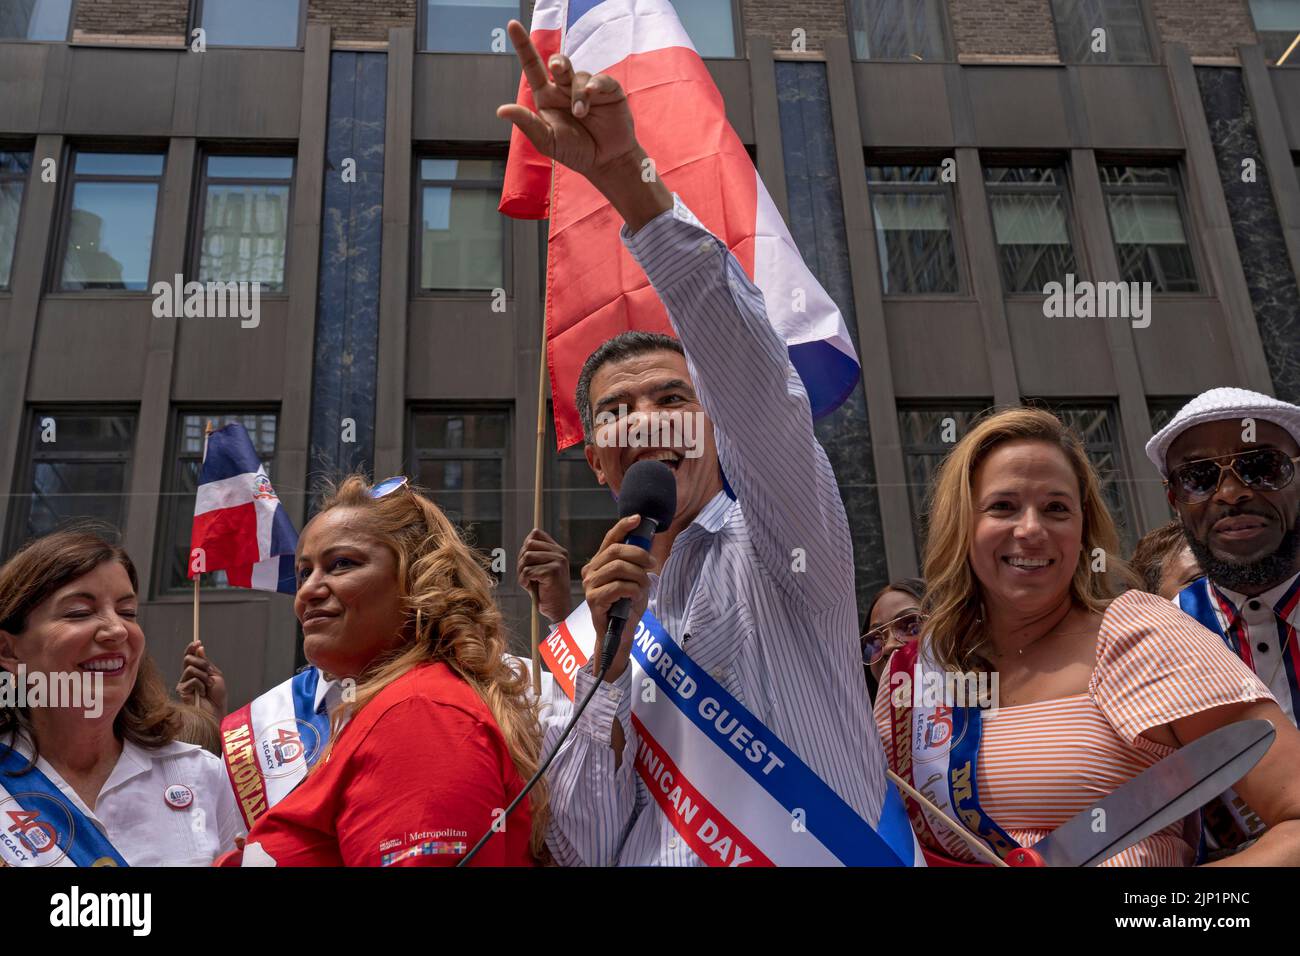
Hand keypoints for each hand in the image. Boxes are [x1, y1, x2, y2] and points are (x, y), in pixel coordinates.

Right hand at [177, 640, 226, 718]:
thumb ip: (206, 663)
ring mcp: (184, 684)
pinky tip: (203, 693)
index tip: (197, 642)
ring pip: (190, 669)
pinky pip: (192, 680)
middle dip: (202, 663)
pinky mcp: (182, 691)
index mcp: (196, 672)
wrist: (217, 711)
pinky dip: (201, 685)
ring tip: (208, 686)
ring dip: (203, 676)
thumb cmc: (218, 696)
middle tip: (209, 673)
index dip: (192, 648)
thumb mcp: (215, 675)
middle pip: (188, 659)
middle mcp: (187, 677)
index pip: (190, 657)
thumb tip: (199, 648)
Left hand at [496, 19, 638, 178]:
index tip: (513, 25)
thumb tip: (501, 110)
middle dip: (558, 62)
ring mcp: (586, 87)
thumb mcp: (547, 141)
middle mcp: (565, 88)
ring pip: (579, 74)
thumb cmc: (575, 151)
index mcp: (547, 97)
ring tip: (581, 114)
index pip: (532, 66)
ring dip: (578, 93)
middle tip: (558, 68)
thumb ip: (527, 124)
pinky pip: (600, 79)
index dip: (523, 45)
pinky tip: (594, 96)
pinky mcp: (608, 90)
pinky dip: (596, 85)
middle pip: (558, 62)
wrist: (605, 161)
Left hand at [517, 528, 572, 622]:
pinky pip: (527, 571)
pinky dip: (524, 581)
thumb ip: (535, 554)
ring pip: (526, 557)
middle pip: (528, 546)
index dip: (525, 547)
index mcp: (558, 550)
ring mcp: (558, 561)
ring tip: (530, 582)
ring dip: (522, 572)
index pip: (536, 534)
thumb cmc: (546, 591)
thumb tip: (527, 541)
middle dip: (522, 561)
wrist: (558, 609)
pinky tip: (532, 588)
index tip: (528, 563)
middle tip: (527, 576)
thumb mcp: (540, 568)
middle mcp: (560, 553)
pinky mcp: (552, 572)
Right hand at [581, 514, 656, 681]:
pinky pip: (618, 586)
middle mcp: (591, 571)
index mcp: (599, 563)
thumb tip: (646, 543)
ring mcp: (590, 585)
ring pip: (619, 568)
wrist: (619, 633)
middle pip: (616, 551)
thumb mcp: (635, 579)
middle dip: (639, 554)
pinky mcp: (593, 599)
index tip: (638, 519)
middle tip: (653, 564)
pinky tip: (636, 596)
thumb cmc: (626, 605)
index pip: (610, 538)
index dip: (624, 526)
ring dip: (638, 576)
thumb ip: (636, 563)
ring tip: (643, 586)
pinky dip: (633, 590)